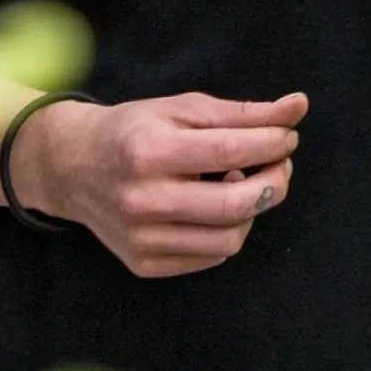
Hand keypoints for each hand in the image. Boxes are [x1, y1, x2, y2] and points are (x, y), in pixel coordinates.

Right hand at [2, 90, 304, 277]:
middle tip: (279, 164)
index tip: (287, 136)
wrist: (72, 168)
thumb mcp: (183, 109)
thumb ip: (244, 112)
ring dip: (252, 210)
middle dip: (275, 181)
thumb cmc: (135, 131)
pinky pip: (211, 256)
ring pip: (231, 238)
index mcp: (149, 151)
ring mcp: (141, 238)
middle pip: (237, 203)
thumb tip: (299, 107)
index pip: (231, 151)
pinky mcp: (143, 263)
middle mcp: (142, 200)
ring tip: (241, 183)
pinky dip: (226, 231)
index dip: (273, 143)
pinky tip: (214, 206)